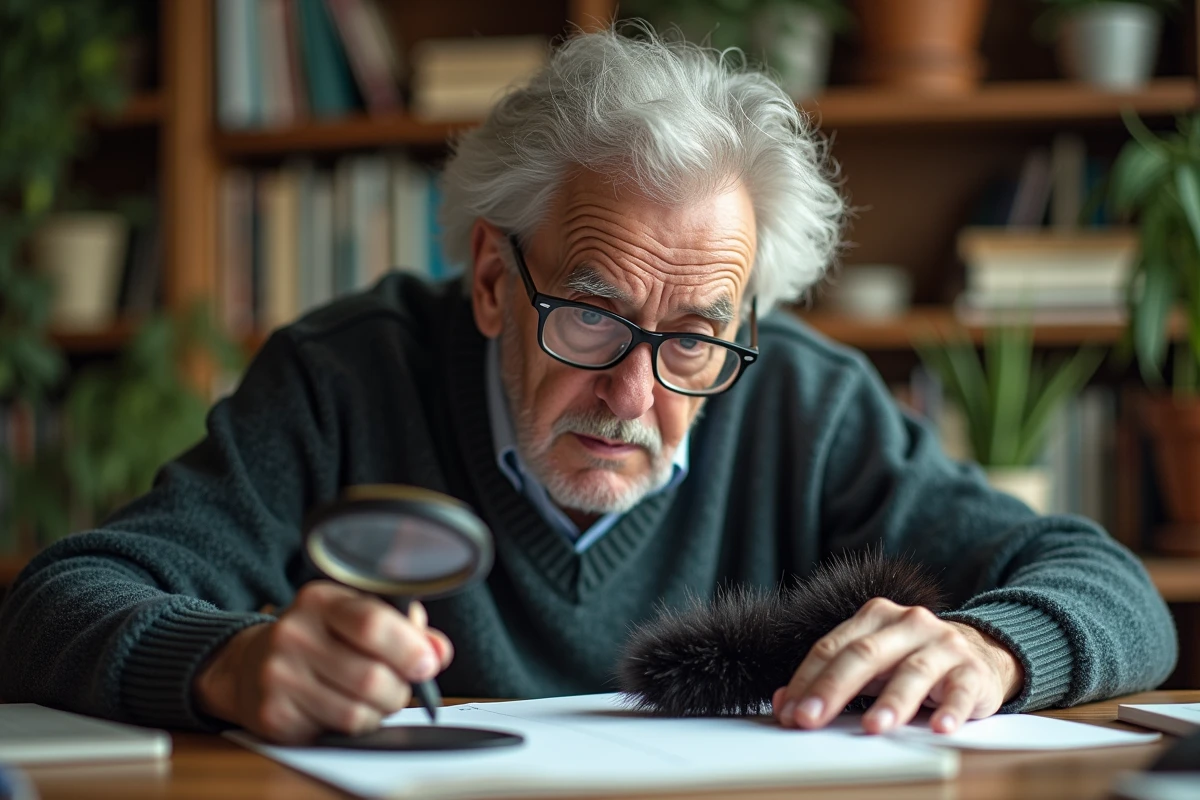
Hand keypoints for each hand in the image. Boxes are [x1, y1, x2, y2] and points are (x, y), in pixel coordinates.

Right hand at [194, 581, 452, 743]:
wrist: (252, 664)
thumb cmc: (322, 637)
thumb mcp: (359, 615)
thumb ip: (406, 629)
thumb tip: (437, 652)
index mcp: (320, 599)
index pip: (372, 623)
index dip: (409, 649)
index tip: (426, 664)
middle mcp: (293, 633)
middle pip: (371, 678)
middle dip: (400, 689)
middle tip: (401, 685)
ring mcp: (279, 676)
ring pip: (357, 712)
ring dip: (380, 711)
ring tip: (373, 697)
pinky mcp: (274, 715)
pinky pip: (337, 731)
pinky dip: (355, 726)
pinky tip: (343, 707)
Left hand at [772, 597, 1023, 734]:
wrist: (979, 653)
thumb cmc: (910, 661)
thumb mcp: (871, 665)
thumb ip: (830, 678)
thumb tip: (784, 702)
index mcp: (875, 616)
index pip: (833, 647)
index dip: (807, 680)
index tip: (789, 711)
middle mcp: (908, 623)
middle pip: (865, 655)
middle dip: (833, 689)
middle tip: (810, 719)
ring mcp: (943, 644)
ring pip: (912, 672)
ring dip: (892, 702)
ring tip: (873, 727)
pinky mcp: (972, 670)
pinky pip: (961, 690)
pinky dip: (951, 709)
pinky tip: (940, 728)